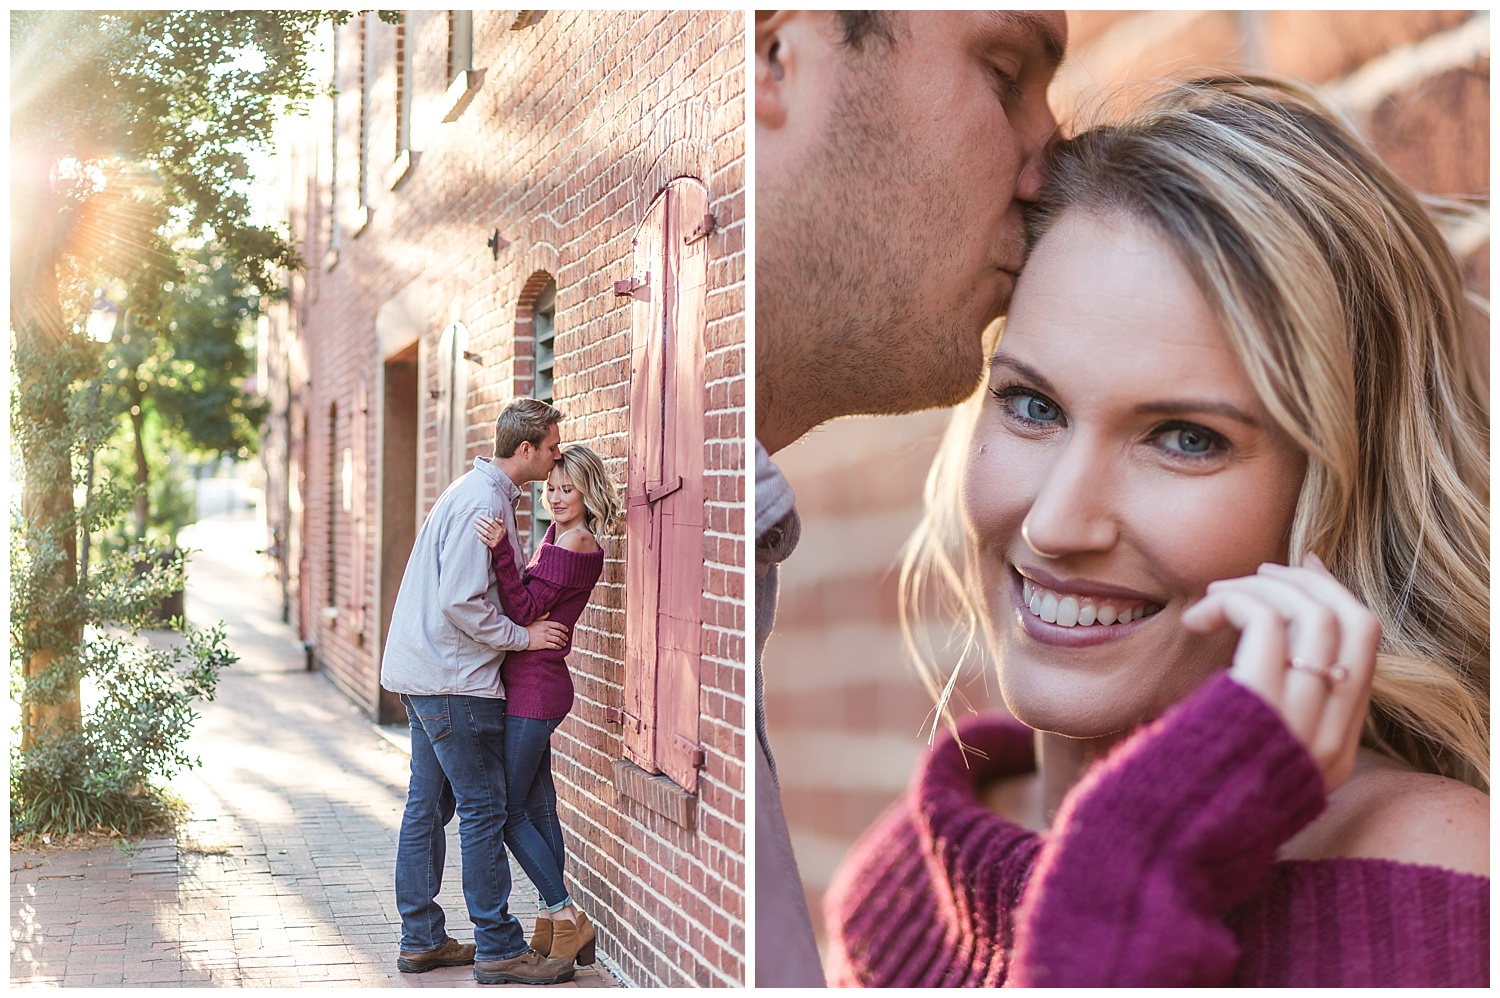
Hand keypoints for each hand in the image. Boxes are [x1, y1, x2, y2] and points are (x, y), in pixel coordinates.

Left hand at [474, 514, 506, 548]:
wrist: (504, 547)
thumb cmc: (502, 536)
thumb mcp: (504, 529)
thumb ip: (501, 523)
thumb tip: (496, 518)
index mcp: (500, 529)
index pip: (492, 522)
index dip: (485, 518)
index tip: (480, 516)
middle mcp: (497, 534)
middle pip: (488, 527)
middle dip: (481, 522)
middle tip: (475, 519)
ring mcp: (494, 539)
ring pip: (485, 533)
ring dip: (479, 528)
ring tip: (474, 525)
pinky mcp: (491, 544)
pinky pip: (485, 540)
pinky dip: (480, 536)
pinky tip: (476, 533)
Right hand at [525, 613, 568, 650]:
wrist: (520, 636)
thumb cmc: (527, 628)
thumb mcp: (535, 620)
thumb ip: (543, 617)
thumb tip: (548, 613)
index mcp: (545, 623)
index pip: (558, 625)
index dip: (564, 628)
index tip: (567, 630)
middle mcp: (546, 630)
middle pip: (559, 633)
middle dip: (564, 636)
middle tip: (566, 639)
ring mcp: (545, 637)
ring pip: (558, 640)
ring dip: (562, 642)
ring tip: (564, 644)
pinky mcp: (543, 644)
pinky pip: (553, 646)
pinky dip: (558, 647)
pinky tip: (559, 647)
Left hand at [1180, 553, 1378, 791]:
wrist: (1152, 845)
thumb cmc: (1181, 791)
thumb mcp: (1242, 753)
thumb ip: (1267, 707)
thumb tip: (1269, 634)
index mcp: (1332, 751)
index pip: (1366, 651)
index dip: (1334, 596)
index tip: (1299, 567)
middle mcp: (1328, 740)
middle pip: (1353, 623)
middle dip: (1305, 581)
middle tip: (1254, 572)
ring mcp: (1298, 726)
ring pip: (1313, 615)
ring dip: (1260, 585)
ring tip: (1214, 596)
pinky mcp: (1256, 708)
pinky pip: (1267, 624)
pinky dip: (1234, 602)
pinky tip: (1195, 620)